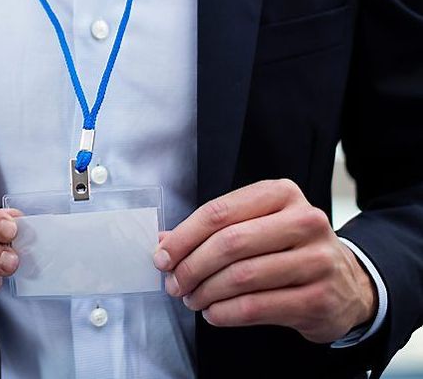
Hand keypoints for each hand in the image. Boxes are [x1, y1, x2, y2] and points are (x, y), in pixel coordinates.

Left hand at [154, 179, 377, 343]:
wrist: (347, 283)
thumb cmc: (289, 249)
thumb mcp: (255, 226)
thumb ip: (211, 231)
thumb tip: (162, 243)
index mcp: (281, 195)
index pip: (219, 212)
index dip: (183, 237)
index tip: (162, 257)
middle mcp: (305, 221)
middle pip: (229, 243)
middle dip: (191, 267)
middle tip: (174, 284)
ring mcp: (317, 260)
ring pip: (242, 277)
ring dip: (205, 292)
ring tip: (191, 299)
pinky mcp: (319, 298)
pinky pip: (257, 307)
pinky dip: (225, 313)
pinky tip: (213, 313)